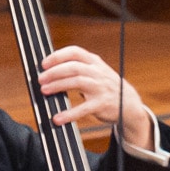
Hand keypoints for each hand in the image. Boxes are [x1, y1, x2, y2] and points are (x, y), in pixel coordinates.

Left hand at [33, 45, 155, 151]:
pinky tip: (58, 118)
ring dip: (58, 86)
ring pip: (77, 82)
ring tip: (44, 91)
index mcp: (94, 62)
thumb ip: (78, 68)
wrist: (129, 103)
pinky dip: (69, 114)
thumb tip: (50, 70)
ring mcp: (100, 87)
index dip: (58, 56)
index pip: (75, 52)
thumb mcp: (96, 72)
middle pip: (73, 67)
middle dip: (54, 72)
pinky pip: (83, 108)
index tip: (44, 63)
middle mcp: (97, 72)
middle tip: (40, 79)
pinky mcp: (102, 104)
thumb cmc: (106, 87)